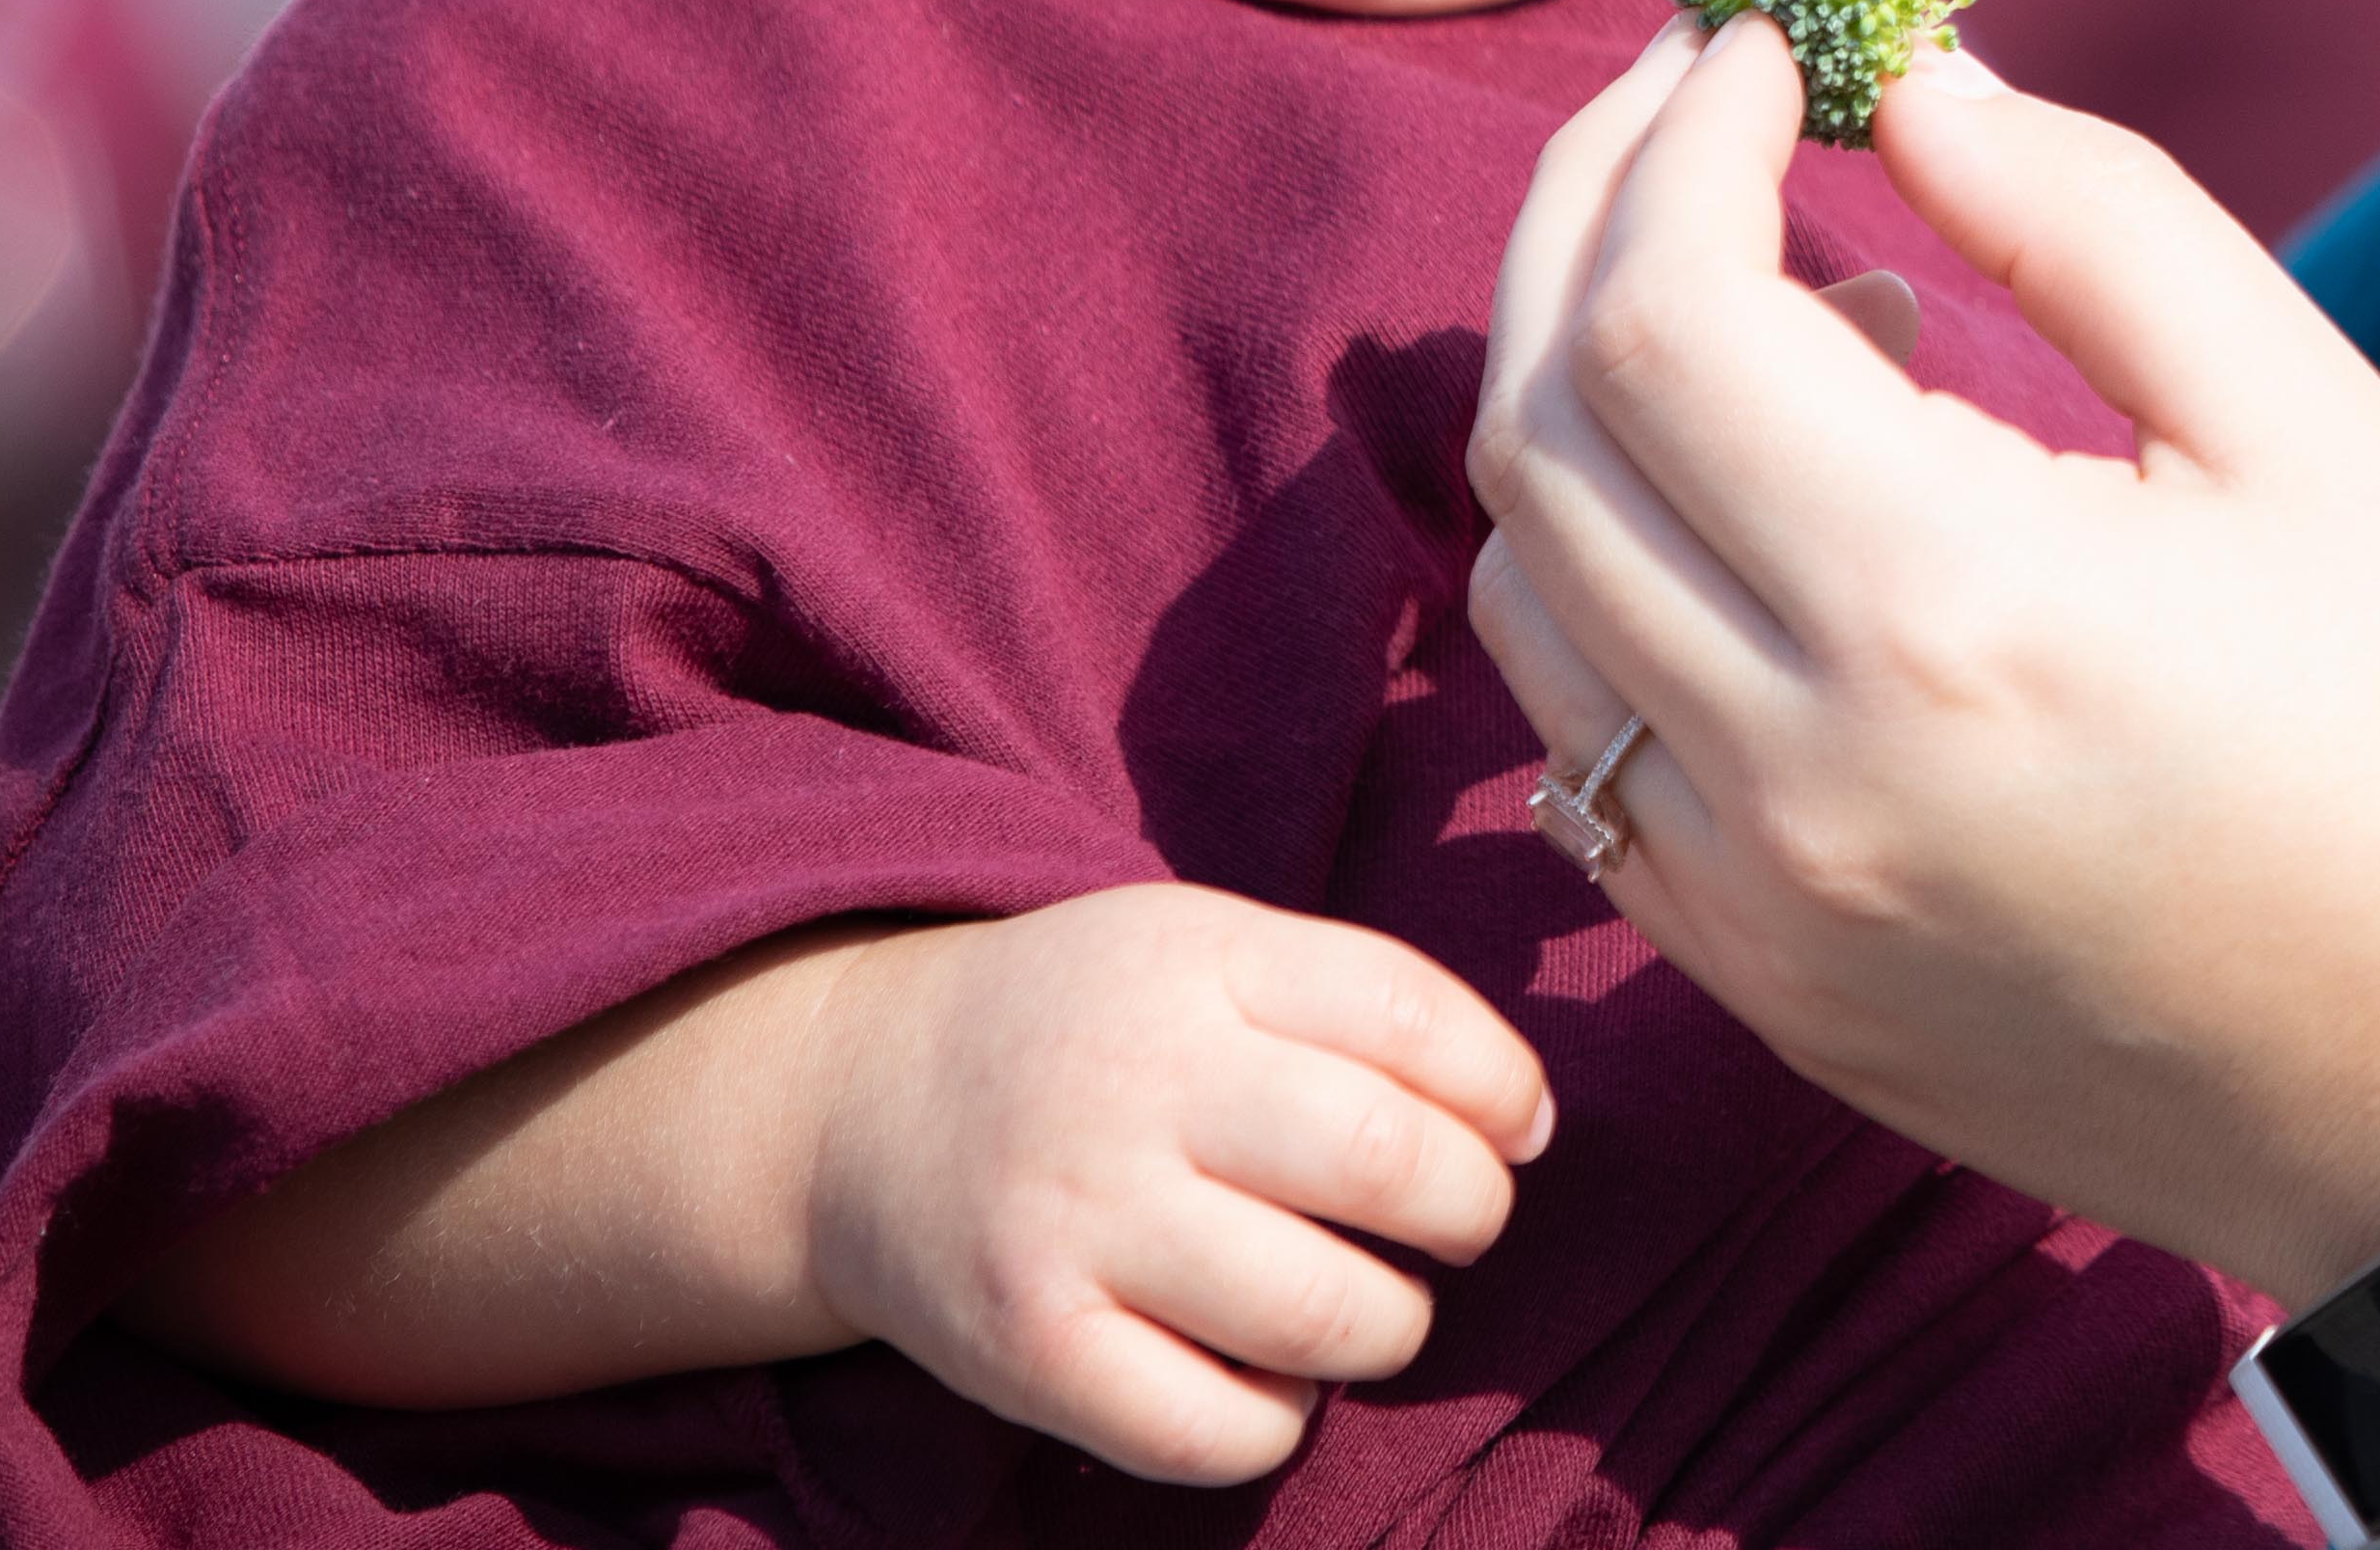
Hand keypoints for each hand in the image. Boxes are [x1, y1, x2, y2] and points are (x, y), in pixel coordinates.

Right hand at [796, 881, 1554, 1483]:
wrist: (854, 1105)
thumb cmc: (1086, 1031)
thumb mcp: (1203, 950)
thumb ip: (1352, 1001)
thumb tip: (1524, 1120)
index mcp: (1198, 962)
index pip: (1413, 1019)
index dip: (1506, 1088)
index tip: (1522, 1128)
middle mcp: (1136, 1087)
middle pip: (1384, 1163)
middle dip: (1471, 1210)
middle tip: (1460, 1221)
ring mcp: (1077, 1224)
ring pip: (1319, 1312)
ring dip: (1392, 1324)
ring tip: (1372, 1305)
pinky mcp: (1030, 1352)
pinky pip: (1213, 1430)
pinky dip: (1281, 1422)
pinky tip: (1273, 1378)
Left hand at [1462, 17, 2379, 1303]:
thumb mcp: (2323, 441)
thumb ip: (2095, 224)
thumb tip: (1911, 81)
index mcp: (1950, 613)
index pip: (1662, 310)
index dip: (1677, 132)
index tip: (1765, 37)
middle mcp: (1801, 779)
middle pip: (1542, 441)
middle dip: (1593, 225)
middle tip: (1712, 109)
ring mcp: (1764, 918)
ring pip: (1530, 601)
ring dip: (1595, 411)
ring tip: (1808, 319)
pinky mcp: (1778, 1004)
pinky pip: (1591, 759)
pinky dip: (1621, 591)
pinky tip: (1788, 525)